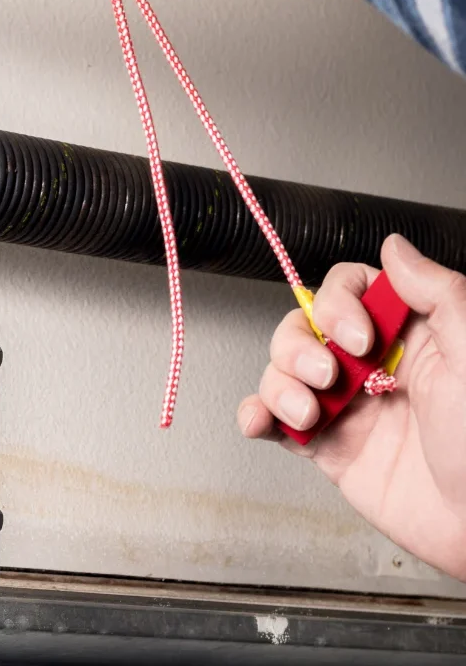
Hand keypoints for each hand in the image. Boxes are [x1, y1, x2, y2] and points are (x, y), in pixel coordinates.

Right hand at [239, 235, 465, 580]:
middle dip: (298, 348)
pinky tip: (261, 420)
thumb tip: (395, 247)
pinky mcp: (330, 448)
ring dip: (279, 385)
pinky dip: (257, 415)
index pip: (348, 290)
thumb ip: (438, 293)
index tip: (358, 336)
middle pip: (303, 326)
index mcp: (408, 335)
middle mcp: (372, 365)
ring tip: (309, 413)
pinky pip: (276, 421)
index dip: (338, 305)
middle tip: (329, 376)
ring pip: (282, 370)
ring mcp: (347, 405)